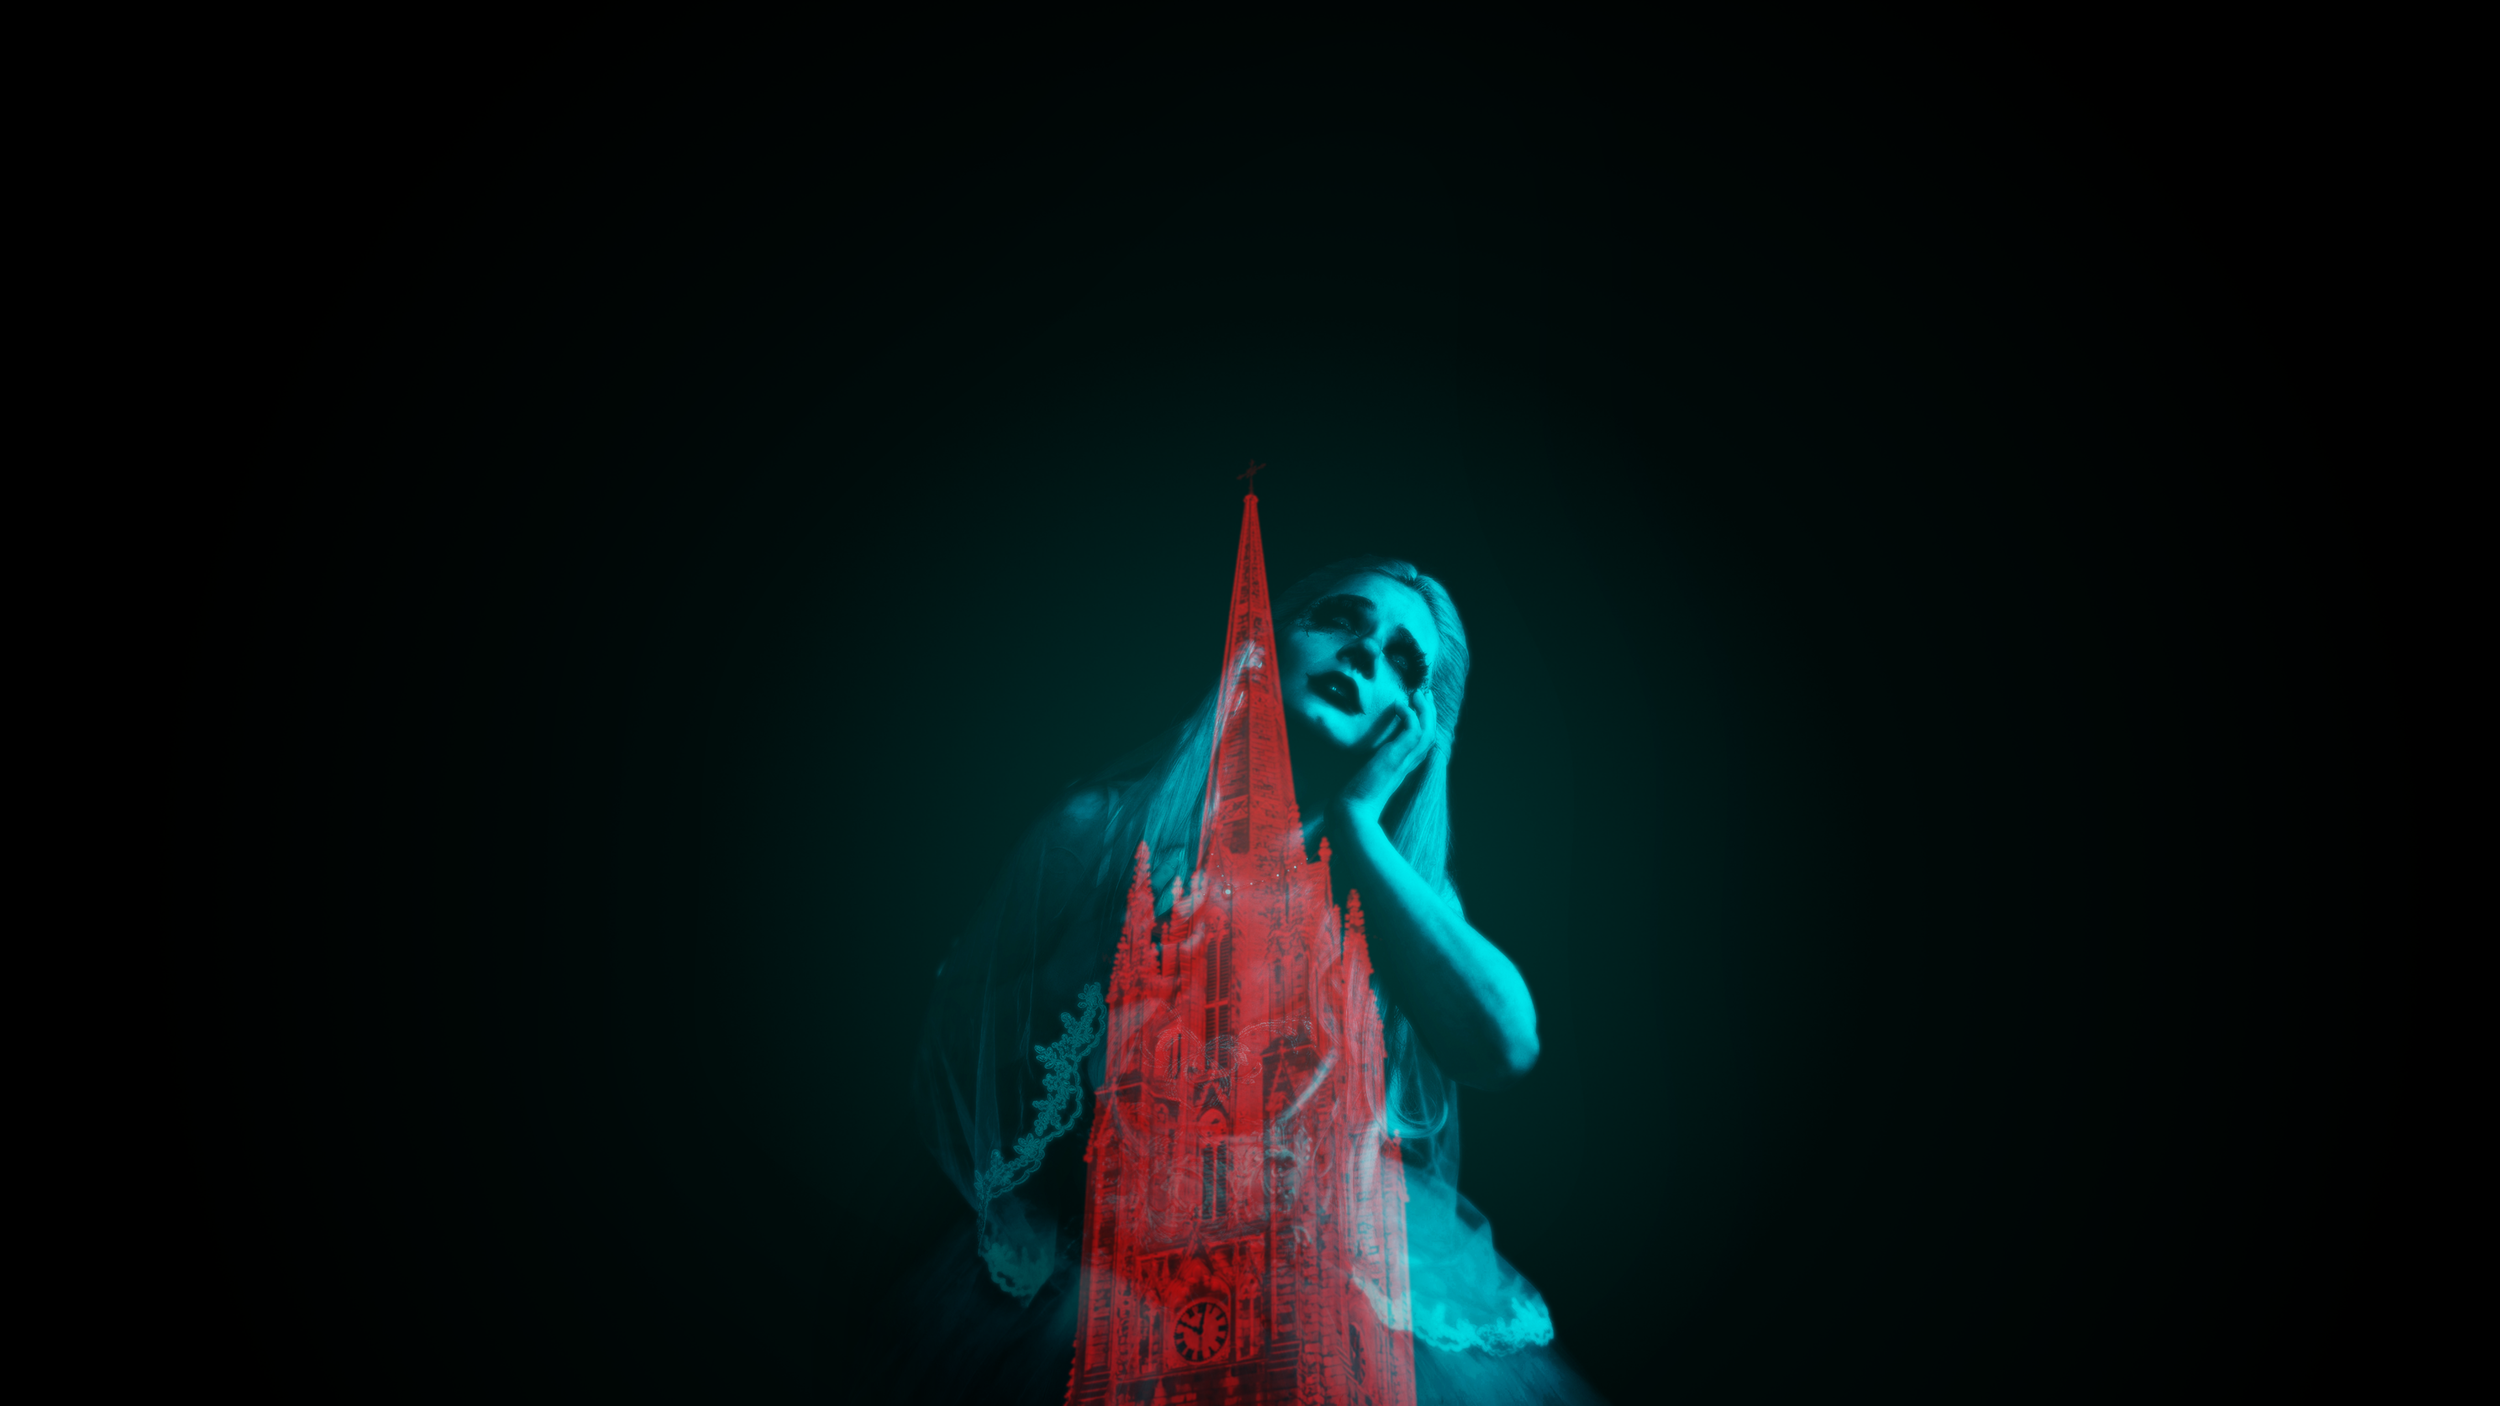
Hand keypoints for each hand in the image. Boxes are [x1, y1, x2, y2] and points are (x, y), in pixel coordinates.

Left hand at [1336, 688, 1434, 824]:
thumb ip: (1371, 763)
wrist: (1352, 812)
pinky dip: (1410, 716)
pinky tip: (1400, 705)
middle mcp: (1407, 764)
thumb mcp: (1366, 774)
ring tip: (1418, 693)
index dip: (1424, 723)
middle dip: (1429, 712)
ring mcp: (1403, 762)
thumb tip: (1365, 755)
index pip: (1421, 743)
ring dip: (1424, 710)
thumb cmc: (1354, 797)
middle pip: (1429, 735)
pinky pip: (1413, 733)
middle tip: (1425, 693)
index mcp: (1403, 768)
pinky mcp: (1396, 758)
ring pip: (1426, 732)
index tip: (1419, 705)